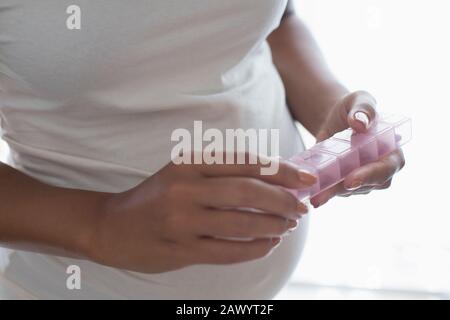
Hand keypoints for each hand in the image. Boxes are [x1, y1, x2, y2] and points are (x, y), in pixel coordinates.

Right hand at [89, 152, 316, 272]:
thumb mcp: (184, 173)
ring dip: (273, 226)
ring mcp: (181, 221)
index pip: (245, 162)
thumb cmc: (157, 196)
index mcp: (189, 163)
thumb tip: (274, 180)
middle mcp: (184, 189)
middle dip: (282, 200)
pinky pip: (228, 251)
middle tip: (301, 208)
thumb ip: (222, 173)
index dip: (280, 170)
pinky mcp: (180, 249)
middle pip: (247, 192)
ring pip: (241, 224)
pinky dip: (255, 249)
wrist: (113, 225)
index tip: (306, 179)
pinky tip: (269, 245)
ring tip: (288, 226)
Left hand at [311, 91, 405, 207]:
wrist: (335, 120)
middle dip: (343, 190)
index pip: (386, 168)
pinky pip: (332, 190)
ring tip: (311, 195)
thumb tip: (360, 123)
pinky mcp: (344, 185)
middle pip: (366, 185)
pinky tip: (306, 191)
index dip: (370, 176)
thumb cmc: (353, 108)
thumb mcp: (359, 100)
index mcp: (391, 151)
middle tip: (322, 195)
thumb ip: (364, 109)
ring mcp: (362, 180)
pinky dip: (320, 190)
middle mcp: (379, 170)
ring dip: (328, 193)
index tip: (351, 180)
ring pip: (346, 191)